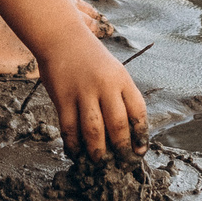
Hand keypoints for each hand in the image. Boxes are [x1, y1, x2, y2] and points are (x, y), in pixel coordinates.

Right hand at [39, 28, 147, 160]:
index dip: (141, 134)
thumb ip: (119, 96)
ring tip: (98, 162)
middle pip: (117, 125)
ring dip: (97, 151)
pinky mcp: (63, 97)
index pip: (138, 111)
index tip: (140, 151)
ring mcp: (83, 92)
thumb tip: (125, 131)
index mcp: (122, 79)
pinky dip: (73, 144)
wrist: (61, 37)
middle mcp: (105, 86)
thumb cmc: (89, 57)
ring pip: (93, 130)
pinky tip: (75, 152)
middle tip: (120, 163)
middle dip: (121, 149)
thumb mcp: (112, 70)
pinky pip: (69, 127)